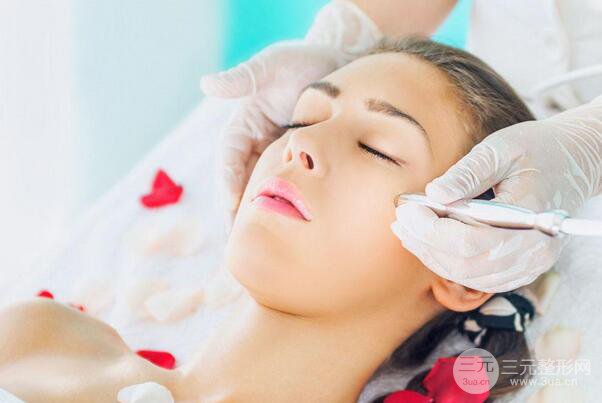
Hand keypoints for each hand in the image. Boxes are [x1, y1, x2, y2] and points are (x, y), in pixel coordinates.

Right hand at [200, 1, 381, 232]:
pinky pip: (289, 191)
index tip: (231, 203)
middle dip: (236, 212)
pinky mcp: (300, 166)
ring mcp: (277, 158)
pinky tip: (290, 232)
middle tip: (238, 241)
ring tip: (258, 248)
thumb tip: (206, 83)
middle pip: (240, 183)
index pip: (229, 157)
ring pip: (262, 192)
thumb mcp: (273, 65)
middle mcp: (256, 146)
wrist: (341, 66)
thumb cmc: (303, 61)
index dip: (228, 180)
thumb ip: (243, 78)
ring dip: (257, 218)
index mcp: (244, 125)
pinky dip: (285, 210)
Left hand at [392, 96, 601, 291]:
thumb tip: (434, 194)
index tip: (406, 210)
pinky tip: (427, 242)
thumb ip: (467, 173)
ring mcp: (528, 265)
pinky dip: (447, 262)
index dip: (431, 230)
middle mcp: (534, 252)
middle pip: (465, 264)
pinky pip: (476, 277)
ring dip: (430, 255)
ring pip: (467, 275)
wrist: (571, 162)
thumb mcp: (500, 149)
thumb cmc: (536, 150)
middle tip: (400, 221)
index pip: (471, 241)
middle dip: (424, 243)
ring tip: (406, 230)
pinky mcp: (518, 268)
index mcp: (533, 220)